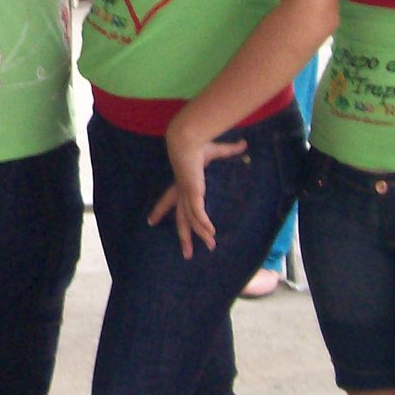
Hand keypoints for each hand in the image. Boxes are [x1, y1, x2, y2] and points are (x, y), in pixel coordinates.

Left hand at [148, 135, 248, 257]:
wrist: (187, 141)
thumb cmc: (197, 144)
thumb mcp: (215, 150)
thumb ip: (229, 150)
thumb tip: (244, 143)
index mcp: (181, 183)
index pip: (168, 200)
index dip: (160, 210)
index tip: (151, 221)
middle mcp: (182, 193)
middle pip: (180, 219)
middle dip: (183, 237)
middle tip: (186, 253)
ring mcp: (187, 195)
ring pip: (192, 221)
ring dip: (201, 235)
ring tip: (211, 247)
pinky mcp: (193, 194)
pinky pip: (198, 214)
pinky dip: (204, 225)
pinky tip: (210, 234)